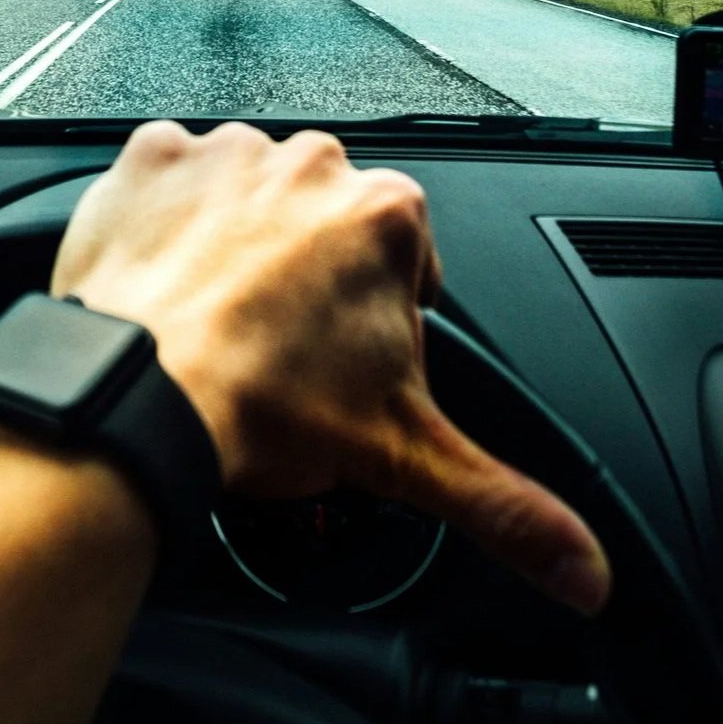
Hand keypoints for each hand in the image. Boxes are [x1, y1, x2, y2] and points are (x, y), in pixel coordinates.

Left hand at [52, 120, 610, 614]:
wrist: (139, 392)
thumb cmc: (262, 408)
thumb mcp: (406, 459)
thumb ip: (507, 507)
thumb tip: (584, 571)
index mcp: (387, 216)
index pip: (402, 260)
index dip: (374, 317)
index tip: (339, 355)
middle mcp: (311, 164)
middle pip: (322, 220)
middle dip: (306, 272)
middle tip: (274, 341)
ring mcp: (227, 153)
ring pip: (246, 192)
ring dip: (236, 237)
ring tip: (214, 312)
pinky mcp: (151, 157)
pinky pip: (169, 174)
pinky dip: (166, 214)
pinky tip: (166, 272)